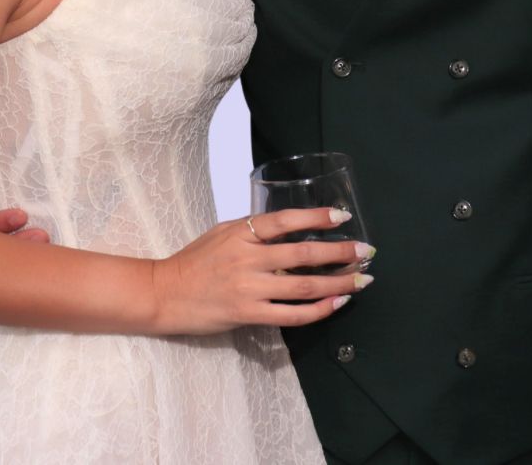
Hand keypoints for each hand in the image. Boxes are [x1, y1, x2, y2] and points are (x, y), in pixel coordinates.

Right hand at [150, 208, 373, 335]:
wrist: (165, 292)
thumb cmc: (195, 260)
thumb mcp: (222, 232)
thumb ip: (253, 230)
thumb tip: (290, 228)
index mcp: (241, 232)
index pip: (285, 220)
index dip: (316, 217)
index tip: (342, 216)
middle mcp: (247, 257)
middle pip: (303, 254)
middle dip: (339, 253)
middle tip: (366, 251)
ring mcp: (248, 288)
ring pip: (303, 286)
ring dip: (337, 283)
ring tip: (360, 281)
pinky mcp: (248, 314)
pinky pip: (291, 315)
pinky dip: (317, 310)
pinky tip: (336, 304)